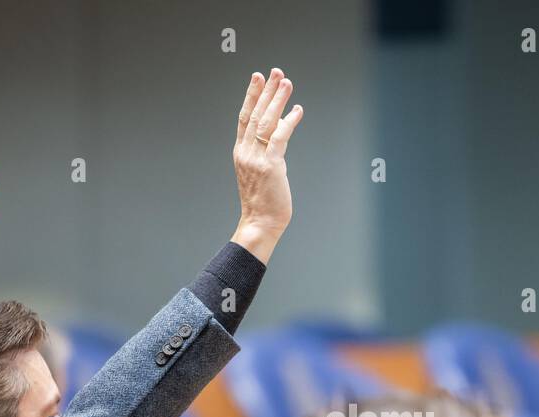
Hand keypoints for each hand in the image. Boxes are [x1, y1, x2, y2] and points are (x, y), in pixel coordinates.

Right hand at [230, 68, 303, 263]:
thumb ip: (269, 149)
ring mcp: (256, 159)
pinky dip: (289, 121)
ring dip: (277, 100)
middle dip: (266, 91)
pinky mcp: (271, 166)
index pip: (244, 117)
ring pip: (266, 122)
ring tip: (286, 82)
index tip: (257, 77)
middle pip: (255, 114)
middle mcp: (246, 152)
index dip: (251, 96)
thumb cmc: (265, 202)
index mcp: (241, 152)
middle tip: (275, 71)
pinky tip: (298, 110)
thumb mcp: (264, 171)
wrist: (260, 223)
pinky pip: (279, 137)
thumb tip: (281, 128)